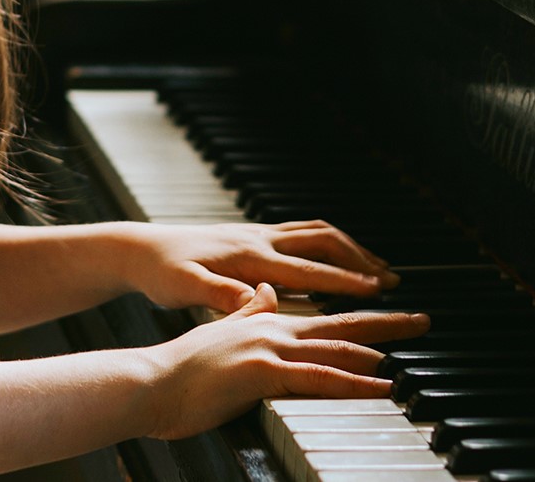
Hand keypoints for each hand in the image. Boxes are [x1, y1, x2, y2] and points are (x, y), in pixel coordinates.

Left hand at [117, 220, 396, 313]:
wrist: (141, 249)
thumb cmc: (162, 272)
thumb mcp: (184, 288)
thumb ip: (219, 295)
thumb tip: (253, 301)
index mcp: (249, 257)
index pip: (307, 270)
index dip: (344, 281)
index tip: (378, 291)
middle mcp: (259, 240)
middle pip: (323, 241)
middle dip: (361, 259)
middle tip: (393, 280)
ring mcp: (257, 234)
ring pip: (316, 233)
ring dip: (350, 248)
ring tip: (377, 268)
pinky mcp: (252, 236)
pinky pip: (302, 234)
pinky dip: (329, 245)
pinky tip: (336, 260)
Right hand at [146, 283, 428, 439]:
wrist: (149, 382)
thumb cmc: (181, 369)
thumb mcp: (220, 333)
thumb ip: (246, 311)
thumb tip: (267, 293)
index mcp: (266, 322)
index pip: (324, 316)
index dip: (360, 313)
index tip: (391, 312)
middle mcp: (273, 329)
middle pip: (341, 325)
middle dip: (385, 323)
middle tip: (423, 320)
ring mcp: (268, 349)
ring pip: (335, 349)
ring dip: (379, 350)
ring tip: (412, 350)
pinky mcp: (262, 372)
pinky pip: (319, 379)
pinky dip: (355, 382)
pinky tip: (382, 386)